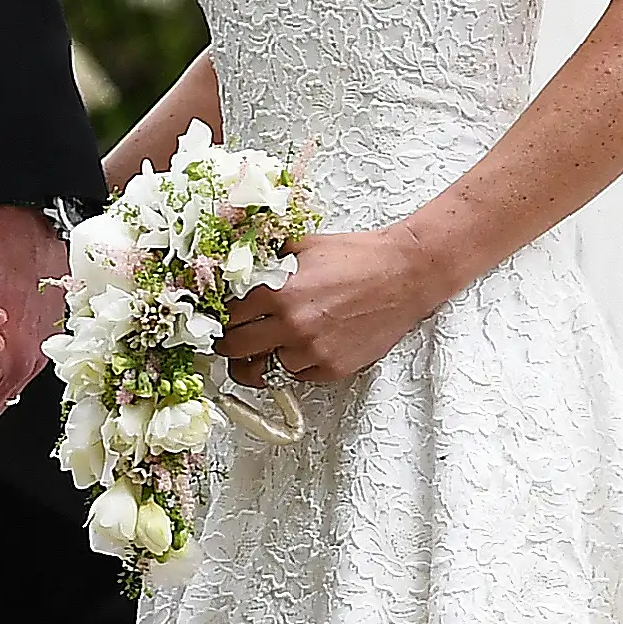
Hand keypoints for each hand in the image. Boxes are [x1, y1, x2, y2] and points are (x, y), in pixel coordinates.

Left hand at [214, 226, 455, 384]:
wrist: (403, 275)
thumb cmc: (355, 256)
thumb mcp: (301, 246)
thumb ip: (267, 260)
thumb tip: (235, 265)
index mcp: (277, 293)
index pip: (227, 316)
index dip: (219, 316)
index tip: (218, 318)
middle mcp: (291, 326)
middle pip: (235, 349)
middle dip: (227, 344)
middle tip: (228, 339)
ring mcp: (312, 352)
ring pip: (261, 371)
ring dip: (255, 361)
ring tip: (256, 352)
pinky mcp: (332, 369)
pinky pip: (295, 377)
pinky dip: (289, 366)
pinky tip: (294, 349)